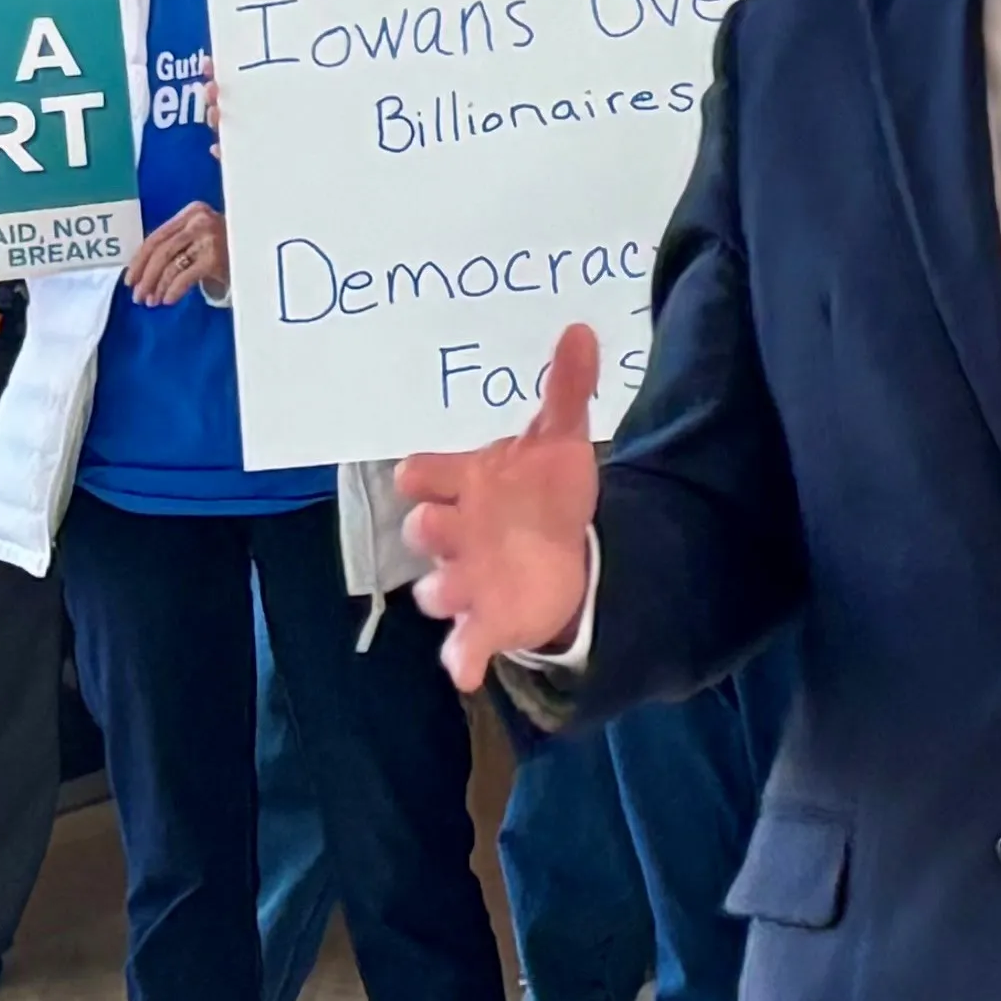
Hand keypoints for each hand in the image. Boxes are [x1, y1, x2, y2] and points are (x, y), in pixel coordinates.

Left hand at [124, 203, 231, 308]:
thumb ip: (176, 242)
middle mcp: (199, 221)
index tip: (129, 280)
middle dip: (145, 277)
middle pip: (160, 252)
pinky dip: (173, 290)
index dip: (138, 261)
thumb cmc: (227, 245)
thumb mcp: (201, 235)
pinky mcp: (216, 257)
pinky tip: (168, 300)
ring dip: (157, 287)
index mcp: (192, 211)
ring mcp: (209, 238)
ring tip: (152, 301)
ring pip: (170, 266)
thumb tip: (140, 270)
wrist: (262, 251)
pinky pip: (184, 277)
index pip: (156, 236)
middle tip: (138, 297)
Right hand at [400, 324, 606, 686]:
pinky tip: (466, 672)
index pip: (419, 476)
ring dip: (446, 589)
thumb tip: (580, 327)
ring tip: (464, 587)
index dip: (424, 476)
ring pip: (437, 589)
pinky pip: (461, 647)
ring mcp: (467, 580)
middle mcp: (457, 532)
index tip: (430, 473)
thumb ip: (567, 386)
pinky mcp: (485, 622)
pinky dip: (460, 658)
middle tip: (452, 524)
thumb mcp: (560, 439)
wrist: (559, 548)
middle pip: (424, 530)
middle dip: (433, 529)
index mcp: (467, 485)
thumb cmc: (544, 492)